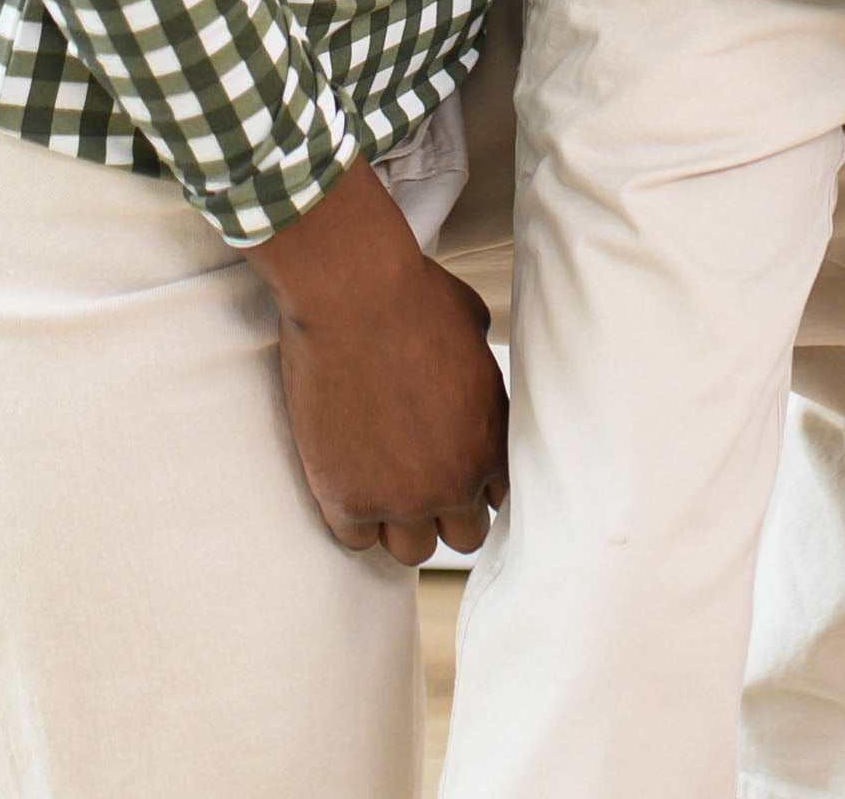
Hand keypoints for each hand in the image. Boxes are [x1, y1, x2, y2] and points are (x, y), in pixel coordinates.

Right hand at [244, 157, 508, 563]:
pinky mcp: (348, 499)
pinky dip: (350, 516)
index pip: (500, 501)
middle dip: (443, 510)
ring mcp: (401, 497)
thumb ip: (480, 373)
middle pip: (462, 536)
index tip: (452, 469)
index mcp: (491, 441)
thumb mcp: (472, 329)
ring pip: (410, 550)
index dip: (475, 484)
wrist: (352, 293)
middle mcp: (455, 480)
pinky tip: (344, 480)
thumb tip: (476, 373)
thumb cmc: (413, 294)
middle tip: (414, 479)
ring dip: (397, 521)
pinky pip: (355, 539)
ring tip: (377, 483)